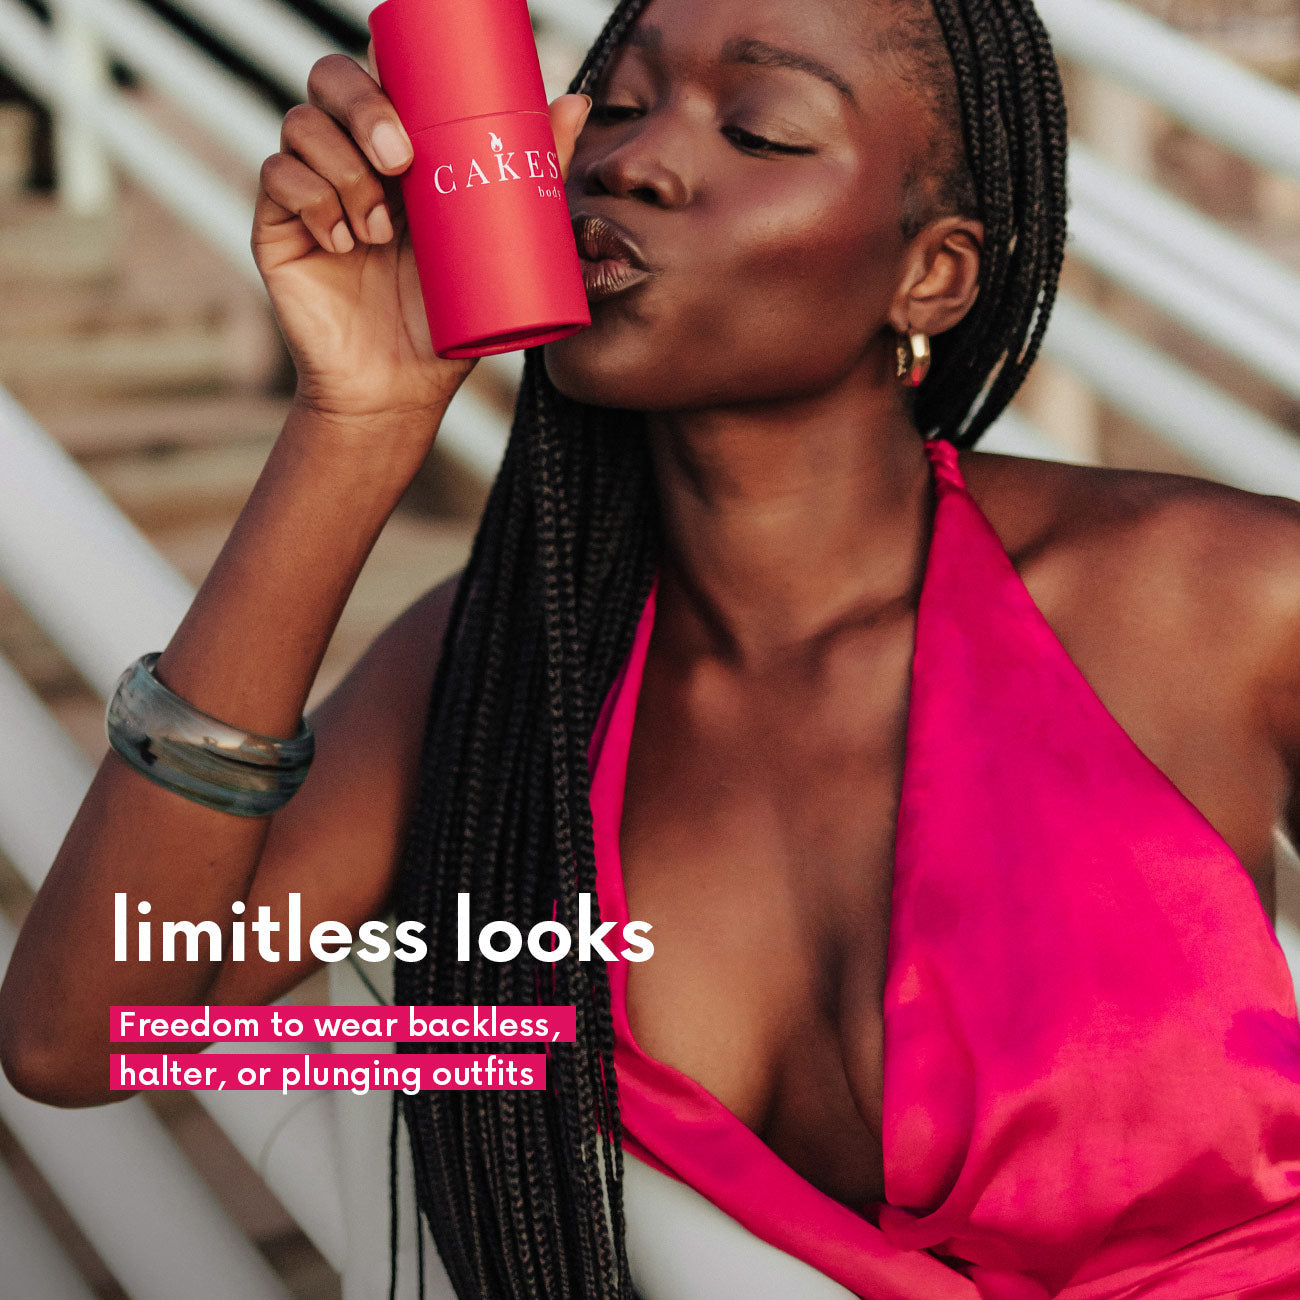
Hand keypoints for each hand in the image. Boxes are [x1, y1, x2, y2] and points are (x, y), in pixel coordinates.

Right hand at [253, 52, 591, 430]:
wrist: (400, 392)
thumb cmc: (450, 324)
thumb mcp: (499, 249)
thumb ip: (529, 174)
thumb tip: (576, 101)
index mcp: (399, 153)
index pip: (379, 75)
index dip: (390, 68)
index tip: (428, 103)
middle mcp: (349, 160)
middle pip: (331, 79)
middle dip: (365, 106)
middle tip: (402, 161)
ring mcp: (310, 191)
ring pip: (301, 124)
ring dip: (344, 171)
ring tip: (378, 233)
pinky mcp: (276, 227)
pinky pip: (275, 176)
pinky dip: (313, 202)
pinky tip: (343, 243)